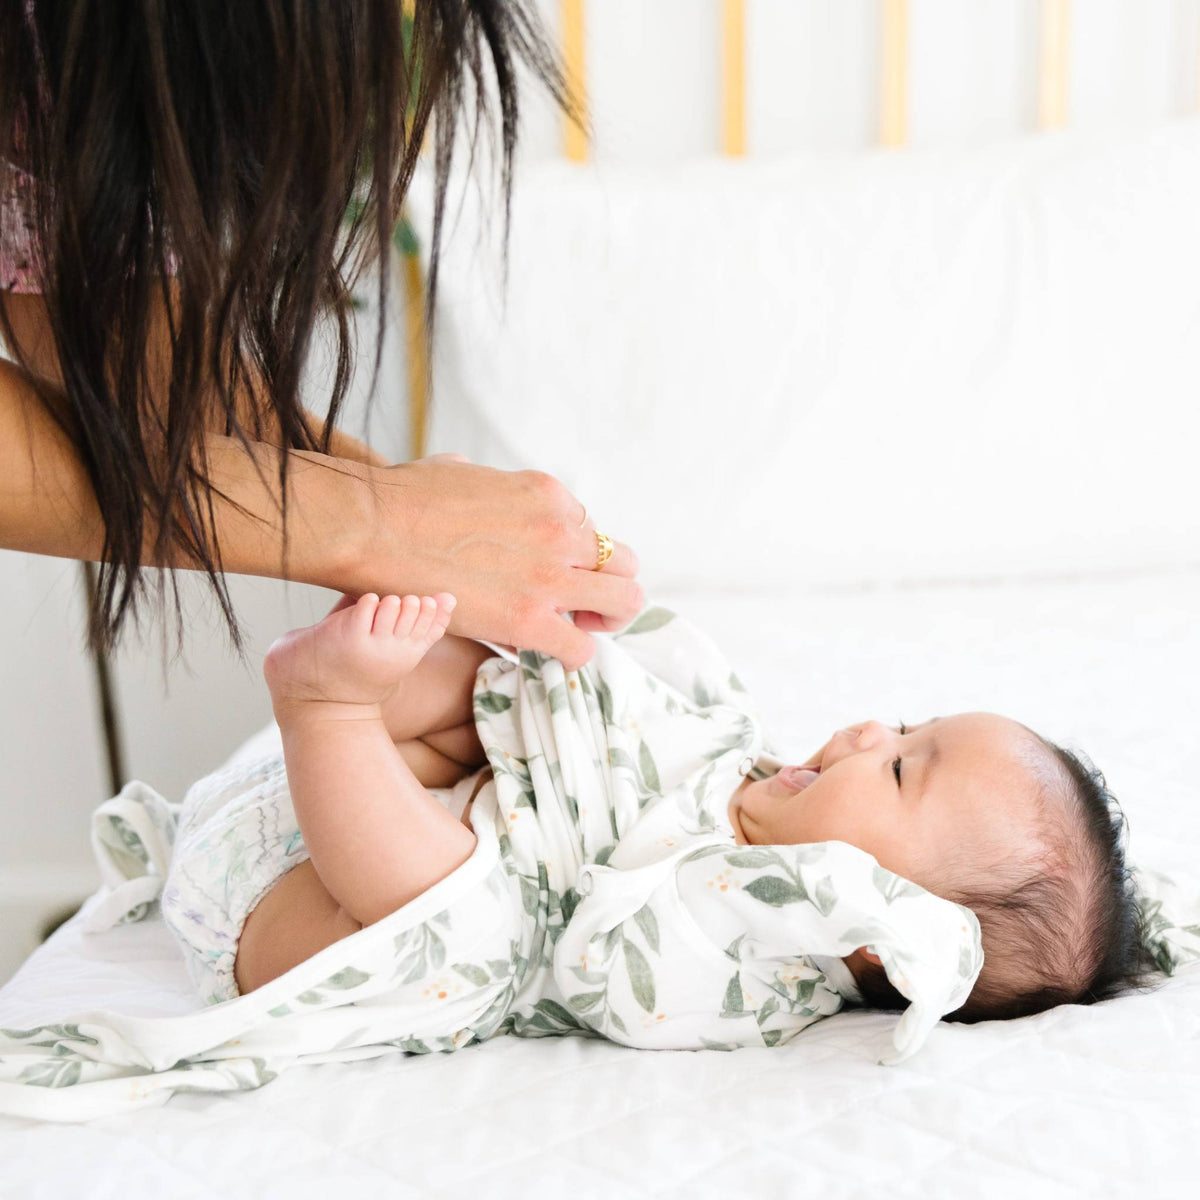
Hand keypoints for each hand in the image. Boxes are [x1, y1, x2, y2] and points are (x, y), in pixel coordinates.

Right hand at [341, 453, 642, 670]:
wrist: (370, 526)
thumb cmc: (402, 498)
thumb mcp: (462, 471)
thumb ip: (487, 485)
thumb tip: (475, 486)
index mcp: (548, 494)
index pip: (591, 530)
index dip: (576, 556)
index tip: (554, 571)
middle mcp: (560, 531)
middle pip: (626, 563)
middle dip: (610, 587)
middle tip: (584, 606)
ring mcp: (549, 575)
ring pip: (625, 602)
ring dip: (606, 620)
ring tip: (579, 630)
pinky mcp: (529, 619)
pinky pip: (582, 648)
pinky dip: (574, 656)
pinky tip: (551, 654)